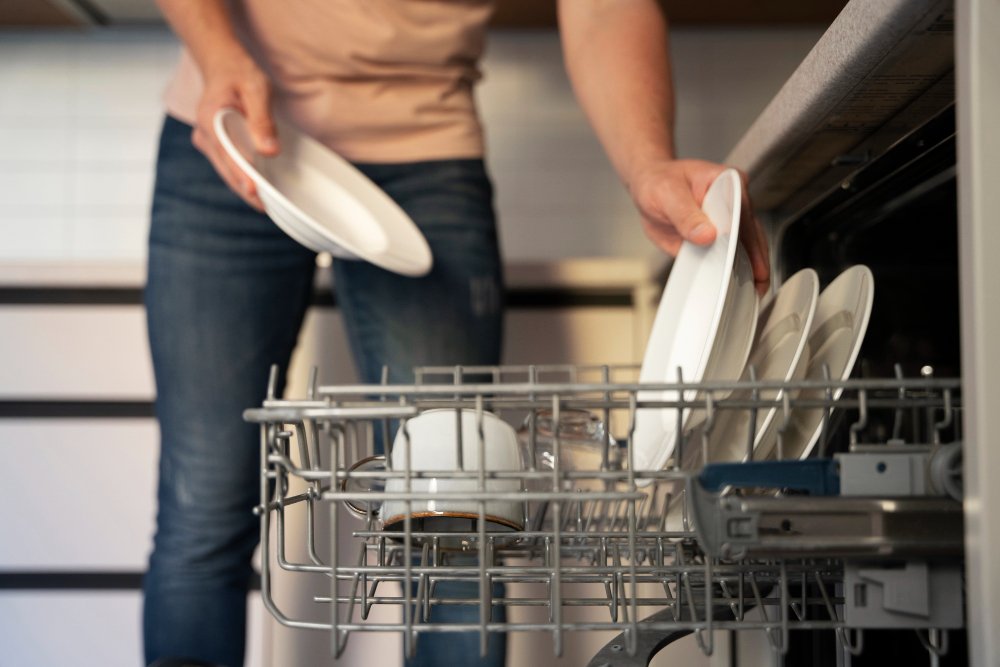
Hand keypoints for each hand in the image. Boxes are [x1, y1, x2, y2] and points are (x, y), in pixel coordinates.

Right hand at [191, 48, 277, 209]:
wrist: (223, 64)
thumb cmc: (240, 73)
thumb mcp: (256, 89)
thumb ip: (262, 119)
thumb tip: (270, 150)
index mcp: (210, 120)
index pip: (227, 155)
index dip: (241, 175)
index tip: (253, 192)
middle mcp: (205, 135)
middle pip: (226, 170)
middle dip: (245, 190)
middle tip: (267, 208)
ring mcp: (208, 142)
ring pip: (226, 171)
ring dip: (244, 188)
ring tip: (265, 206)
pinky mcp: (215, 145)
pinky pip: (228, 166)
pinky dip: (242, 178)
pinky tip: (258, 190)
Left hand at [629, 159, 770, 293]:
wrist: (649, 186)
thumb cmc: (659, 182)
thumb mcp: (667, 195)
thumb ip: (686, 215)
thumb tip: (706, 234)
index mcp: (728, 181)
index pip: (742, 212)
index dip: (745, 237)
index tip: (745, 259)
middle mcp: (734, 199)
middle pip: (751, 232)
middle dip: (756, 259)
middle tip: (758, 283)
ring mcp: (729, 218)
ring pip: (746, 245)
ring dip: (751, 267)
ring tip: (756, 289)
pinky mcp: (719, 234)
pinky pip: (730, 253)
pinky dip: (734, 269)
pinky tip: (740, 284)